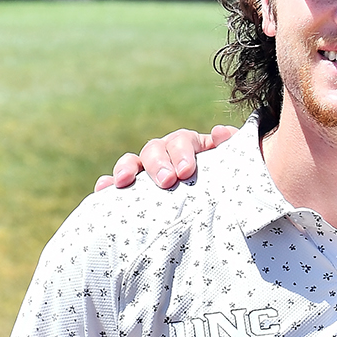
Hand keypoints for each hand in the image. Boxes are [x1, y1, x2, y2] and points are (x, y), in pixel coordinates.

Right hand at [96, 124, 238, 190]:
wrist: (219, 204)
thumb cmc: (228, 183)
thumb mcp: (234, 166)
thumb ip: (232, 148)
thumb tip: (221, 132)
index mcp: (190, 146)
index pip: (182, 141)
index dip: (182, 154)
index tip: (187, 172)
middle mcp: (166, 154)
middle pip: (155, 149)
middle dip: (158, 164)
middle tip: (166, 182)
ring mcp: (148, 170)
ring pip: (133, 161)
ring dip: (127, 168)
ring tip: (124, 182)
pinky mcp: (135, 188)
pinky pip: (117, 183)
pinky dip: (108, 184)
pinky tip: (102, 190)